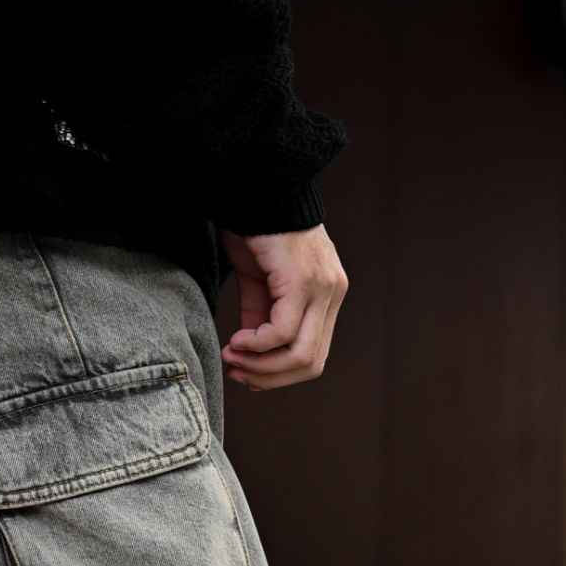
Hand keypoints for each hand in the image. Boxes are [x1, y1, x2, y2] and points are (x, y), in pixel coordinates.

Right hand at [220, 226, 348, 391]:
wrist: (257, 188)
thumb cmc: (256, 231)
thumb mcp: (259, 283)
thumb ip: (260, 317)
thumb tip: (251, 353)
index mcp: (327, 296)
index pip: (314, 356)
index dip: (278, 374)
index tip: (245, 372)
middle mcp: (332, 294)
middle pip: (311, 363)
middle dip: (270, 377)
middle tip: (237, 372)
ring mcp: (323, 288)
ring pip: (301, 353)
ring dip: (261, 365)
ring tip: (233, 357)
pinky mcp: (303, 279)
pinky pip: (283, 331)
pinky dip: (256, 344)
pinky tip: (236, 341)